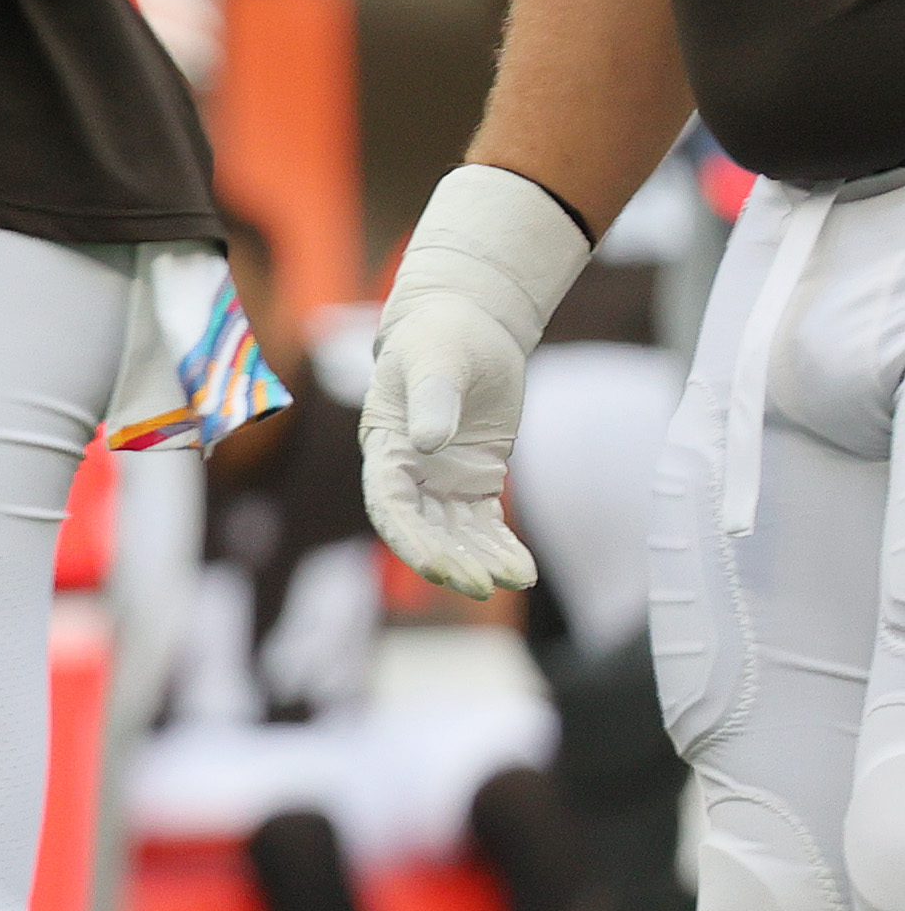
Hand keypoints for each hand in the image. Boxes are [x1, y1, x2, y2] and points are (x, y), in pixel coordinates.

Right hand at [363, 164, 590, 597]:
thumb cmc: (440, 335)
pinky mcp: (475, 480)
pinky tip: (524, 572)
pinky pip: (485, 525)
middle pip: (422, 530)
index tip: (437, 565)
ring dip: (479, 561)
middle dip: (449, 560)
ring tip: (514, 580)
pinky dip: (501, 549)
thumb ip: (432, 397)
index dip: (408, 538)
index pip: (388, 504)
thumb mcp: (436, 359)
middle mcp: (408, 470)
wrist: (469, 325)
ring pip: (455, 535)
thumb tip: (427, 444)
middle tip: (484, 585)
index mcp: (385, 444)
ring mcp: (441, 479)